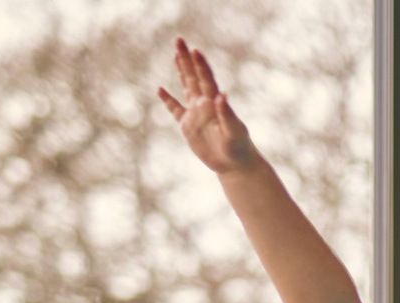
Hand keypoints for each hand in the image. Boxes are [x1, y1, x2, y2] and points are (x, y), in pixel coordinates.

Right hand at [157, 38, 255, 173]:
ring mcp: (196, 114)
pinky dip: (168, 101)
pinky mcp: (189, 127)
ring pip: (186, 88)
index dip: (200, 65)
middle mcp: (205, 105)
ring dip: (181, 71)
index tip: (195, 50)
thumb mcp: (234, 133)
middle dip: (186, 59)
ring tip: (176, 53)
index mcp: (215, 104)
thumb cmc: (238, 149)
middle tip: (179, 40)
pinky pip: (176, 110)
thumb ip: (227, 115)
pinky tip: (160, 89)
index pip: (206, 79)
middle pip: (193, 77)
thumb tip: (222, 96)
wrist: (235, 165)